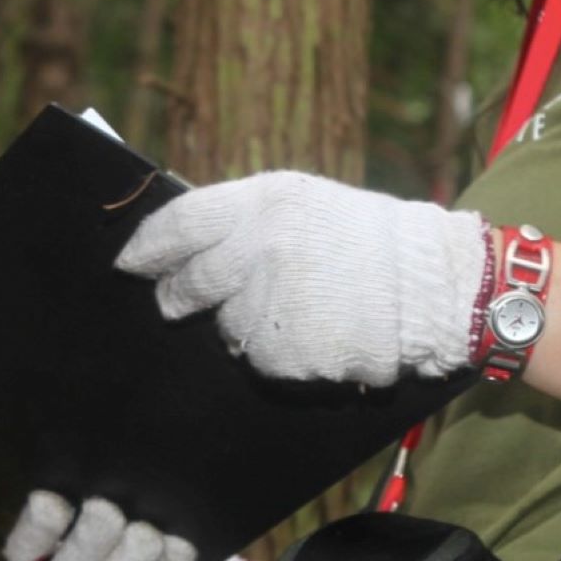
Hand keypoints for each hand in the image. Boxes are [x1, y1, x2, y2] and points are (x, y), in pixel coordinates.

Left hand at [116, 172, 491, 384]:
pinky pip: (259, 358)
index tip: (127, 263)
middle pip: (189, 284)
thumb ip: (240, 216)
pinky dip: (275, 351)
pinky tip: (311, 333)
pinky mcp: (287, 353)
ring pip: (226, 327)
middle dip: (176, 296)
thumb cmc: (366, 239)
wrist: (433, 287)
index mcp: (265, 203)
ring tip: (295, 308)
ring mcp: (273, 305)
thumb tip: (175, 241)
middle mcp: (261, 250)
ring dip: (243, 322)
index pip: (180, 224)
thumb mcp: (303, 202)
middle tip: (174, 302)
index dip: (146, 247)